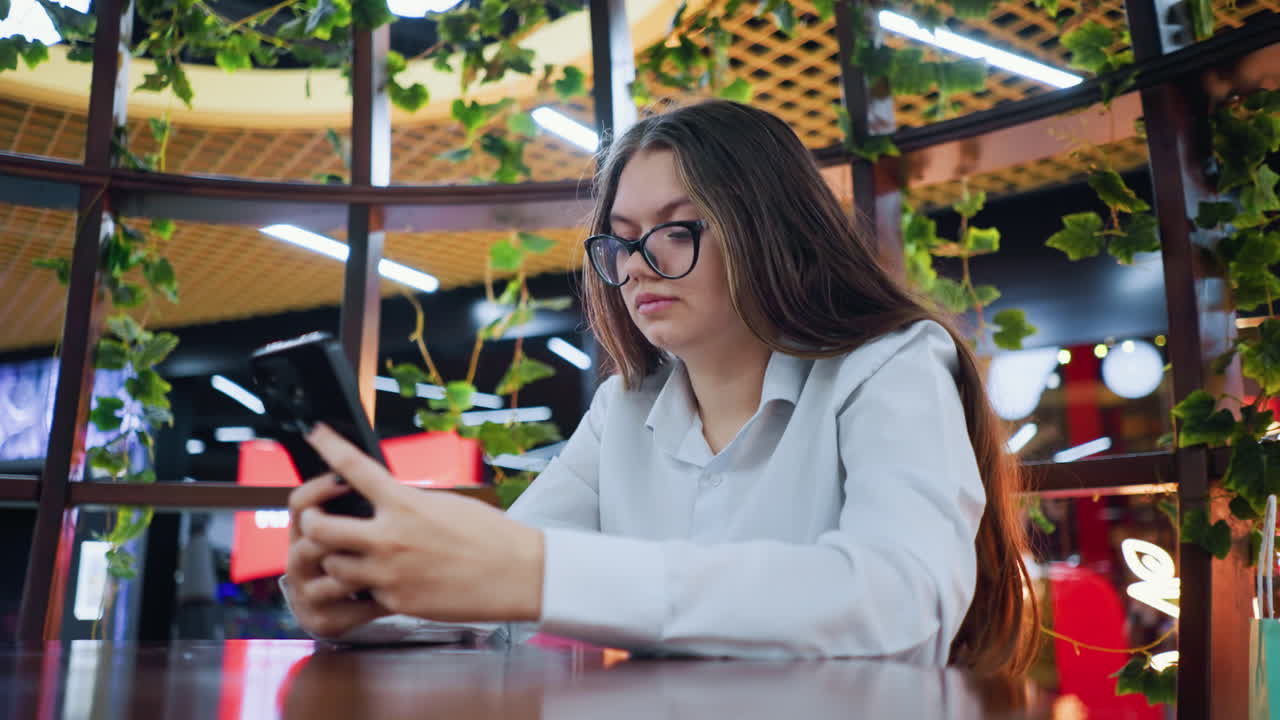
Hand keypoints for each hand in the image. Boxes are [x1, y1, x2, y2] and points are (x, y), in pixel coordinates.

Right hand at [285, 473, 389, 639]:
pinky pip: (346, 607)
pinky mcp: (321, 618)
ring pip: (331, 570)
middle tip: (363, 524)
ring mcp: (307, 590)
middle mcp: (299, 560)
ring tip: (387, 562)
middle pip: (310, 534)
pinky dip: (372, 601)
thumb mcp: (358, 528)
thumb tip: (378, 479)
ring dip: (361, 565)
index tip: (343, 479)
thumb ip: (361, 509)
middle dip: (336, 526)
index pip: (299, 503)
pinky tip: (390, 594)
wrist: (352, 608)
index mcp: (305, 532)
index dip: (318, 489)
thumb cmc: (363, 557)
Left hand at [293, 423, 545, 622]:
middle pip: (319, 528)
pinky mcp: (397, 603)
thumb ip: (407, 504)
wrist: (518, 574)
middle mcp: (390, 537)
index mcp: (405, 503)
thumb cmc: (490, 535)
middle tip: (314, 522)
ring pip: (332, 567)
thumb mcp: (445, 504)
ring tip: (348, 558)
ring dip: (335, 561)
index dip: (328, 446)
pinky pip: (362, 596)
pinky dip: (365, 589)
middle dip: (310, 524)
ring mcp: (389, 573)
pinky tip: (378, 584)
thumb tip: (384, 503)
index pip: (353, 467)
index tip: (316, 433)